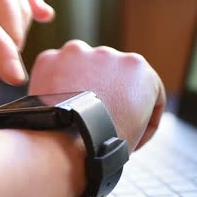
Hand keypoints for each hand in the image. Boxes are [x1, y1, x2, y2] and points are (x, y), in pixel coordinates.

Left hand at [28, 41, 165, 151]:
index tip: (130, 129)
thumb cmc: (103, 144)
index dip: (142, 115)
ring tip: (75, 113)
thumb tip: (118, 112)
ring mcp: (76, 53)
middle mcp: (109, 53)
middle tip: (99, 120)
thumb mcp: (137, 130)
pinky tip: (56, 107)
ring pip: (81, 68)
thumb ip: (135, 111)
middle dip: (107, 93)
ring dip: (80, 84)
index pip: (146, 89)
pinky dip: (55, 85)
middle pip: (111, 75)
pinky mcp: (49, 59)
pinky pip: (54, 71)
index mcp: (138, 69)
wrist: (64, 143)